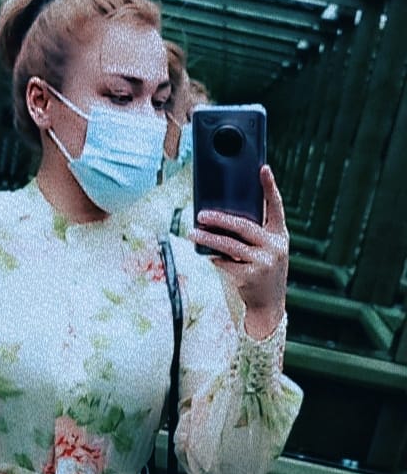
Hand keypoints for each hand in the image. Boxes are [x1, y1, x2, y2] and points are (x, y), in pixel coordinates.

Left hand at [191, 165, 288, 338]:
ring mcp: (263, 262)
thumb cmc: (263, 271)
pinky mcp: (250, 276)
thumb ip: (255, 234)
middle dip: (219, 218)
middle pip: (243, 225)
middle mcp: (275, 246)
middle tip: (201, 214)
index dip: (270, 187)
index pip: (276, 206)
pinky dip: (215, 258)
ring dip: (208, 238)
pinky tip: (208, 256)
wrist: (269, 305)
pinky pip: (225, 263)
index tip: (263, 169)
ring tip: (193, 232)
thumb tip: (223, 215)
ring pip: (229, 245)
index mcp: (280, 235)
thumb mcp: (268, 250)